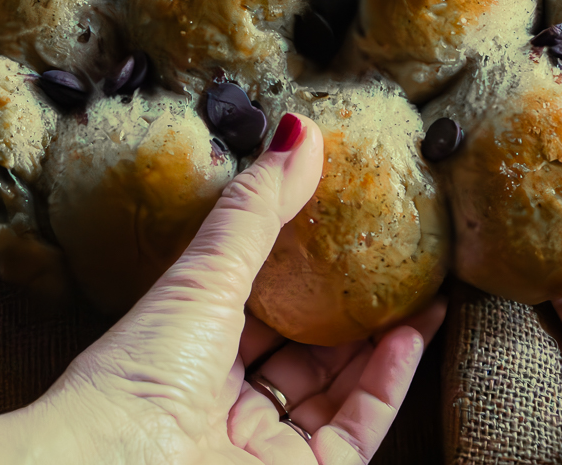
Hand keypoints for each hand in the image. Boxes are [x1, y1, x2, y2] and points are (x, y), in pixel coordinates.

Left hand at [0, 113, 445, 464]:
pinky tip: (413, 334)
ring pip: (337, 391)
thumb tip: (302, 128)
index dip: (301, 270)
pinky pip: (357, 430)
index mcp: (189, 353)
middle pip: (302, 353)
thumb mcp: (203, 278)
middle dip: (349, 310)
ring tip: (423, 291)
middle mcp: (225, 405)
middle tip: (395, 262)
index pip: (256, 310)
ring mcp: (262, 450)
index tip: (344, 228)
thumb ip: (258, 210)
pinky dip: (388, 383)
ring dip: (382, 343)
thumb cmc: (138, 376)